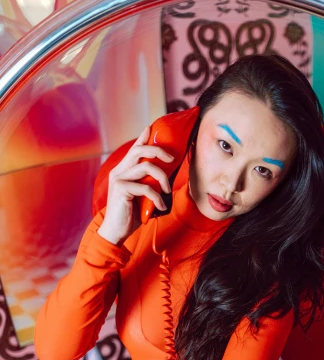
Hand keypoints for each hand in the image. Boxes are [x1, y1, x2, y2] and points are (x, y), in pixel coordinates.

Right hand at [97, 125, 174, 245]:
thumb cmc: (130, 214)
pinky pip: (146, 188)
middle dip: (159, 151)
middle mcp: (119, 171)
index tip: (151, 127)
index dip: (143, 137)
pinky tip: (160, 207)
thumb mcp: (141, 195)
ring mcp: (118, 179)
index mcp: (123, 170)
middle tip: (172, 158)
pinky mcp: (121, 189)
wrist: (115, 231)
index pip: (134, 149)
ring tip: (167, 191)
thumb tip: (167, 175)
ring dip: (162, 178)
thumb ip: (148, 183)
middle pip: (140, 151)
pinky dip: (157, 198)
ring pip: (146, 167)